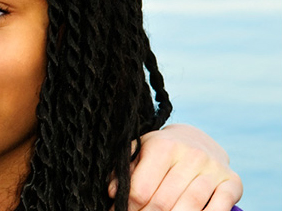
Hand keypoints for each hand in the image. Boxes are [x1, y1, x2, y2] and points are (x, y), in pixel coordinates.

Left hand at [112, 124, 241, 209]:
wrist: (197, 141)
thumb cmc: (160, 152)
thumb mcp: (138, 153)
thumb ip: (123, 171)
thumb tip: (112, 192)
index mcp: (162, 146)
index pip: (140, 190)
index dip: (129, 207)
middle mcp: (190, 155)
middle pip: (163, 202)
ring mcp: (213, 168)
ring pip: (190, 207)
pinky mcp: (232, 181)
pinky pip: (219, 208)